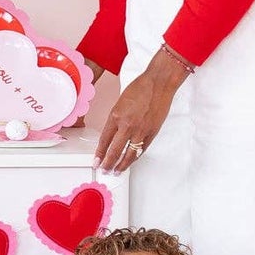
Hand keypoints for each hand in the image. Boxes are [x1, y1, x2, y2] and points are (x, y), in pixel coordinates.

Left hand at [93, 47, 189, 172]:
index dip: (99, 154)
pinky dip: (136, 157)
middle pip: (115, 151)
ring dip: (122, 165)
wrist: (158, 83)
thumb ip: (116, 119)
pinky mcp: (152, 132)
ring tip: (117, 171)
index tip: (96, 161)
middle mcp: (127, 125)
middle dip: (108, 164)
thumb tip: (114, 133)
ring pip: (130, 154)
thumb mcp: (120, 102)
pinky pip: (142, 149)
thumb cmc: (141, 88)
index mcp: (116, 116)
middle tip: (105, 170)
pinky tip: (131, 161)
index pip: (104, 141)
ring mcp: (141, 130)